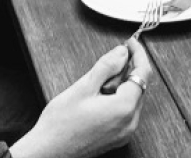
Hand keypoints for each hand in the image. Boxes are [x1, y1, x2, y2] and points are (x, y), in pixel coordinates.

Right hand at [9, 40, 149, 157]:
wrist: (48, 151)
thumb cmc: (60, 124)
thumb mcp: (83, 87)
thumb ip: (106, 66)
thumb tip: (121, 53)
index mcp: (124, 108)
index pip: (142, 74)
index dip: (138, 54)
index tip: (130, 43)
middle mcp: (130, 123)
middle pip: (139, 86)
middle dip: (128, 70)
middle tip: (111, 59)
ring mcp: (125, 133)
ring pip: (132, 99)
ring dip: (122, 85)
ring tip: (97, 84)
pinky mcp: (118, 137)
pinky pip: (126, 112)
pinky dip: (118, 99)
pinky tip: (99, 97)